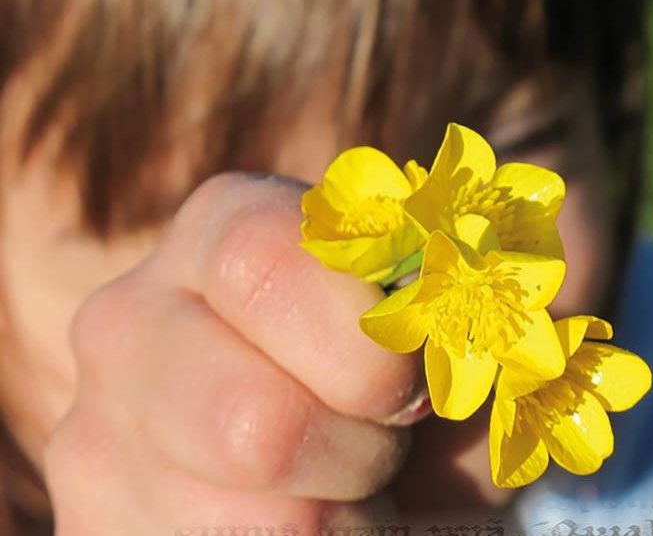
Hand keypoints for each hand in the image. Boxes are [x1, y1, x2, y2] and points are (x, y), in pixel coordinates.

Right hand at [44, 174, 427, 533]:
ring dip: (337, 519)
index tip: (410, 381)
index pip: (263, 261)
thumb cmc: (417, 387)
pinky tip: (296, 517)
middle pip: (251, 422)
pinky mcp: (93, 517)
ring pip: (251, 525)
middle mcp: (133, 317)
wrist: (374, 464)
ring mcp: (96, 427)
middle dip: (359, 453)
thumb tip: (460, 297)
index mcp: (225, 232)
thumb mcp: (456, 332)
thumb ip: (471, 294)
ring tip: (338, 483)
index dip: (365, 339)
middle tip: (381, 443)